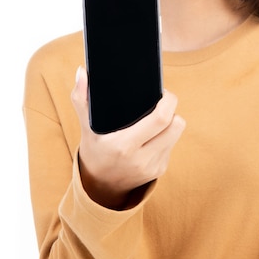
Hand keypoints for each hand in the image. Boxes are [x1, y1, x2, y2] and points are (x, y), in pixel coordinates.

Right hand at [71, 67, 185, 208]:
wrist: (99, 186)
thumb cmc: (94, 150)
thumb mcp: (85, 127)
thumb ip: (81, 98)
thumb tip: (81, 72)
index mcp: (123, 145)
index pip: (161, 119)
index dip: (168, 102)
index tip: (163, 92)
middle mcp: (140, 158)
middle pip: (176, 125)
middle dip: (173, 109)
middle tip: (162, 102)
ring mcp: (152, 166)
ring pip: (177, 134)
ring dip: (171, 123)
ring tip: (156, 118)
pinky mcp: (160, 170)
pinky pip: (172, 145)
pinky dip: (166, 137)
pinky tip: (151, 135)